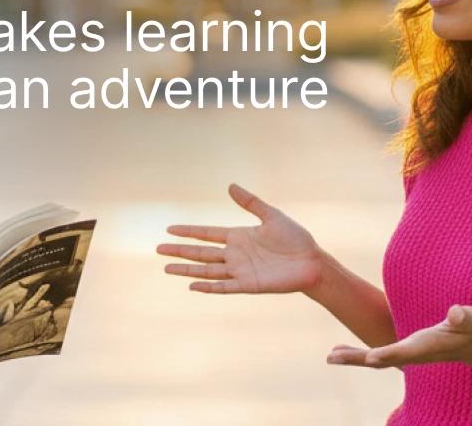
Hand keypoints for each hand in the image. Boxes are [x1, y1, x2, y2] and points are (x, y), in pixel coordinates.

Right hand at [157, 184, 327, 293]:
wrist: (313, 262)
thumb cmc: (296, 239)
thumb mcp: (271, 215)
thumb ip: (250, 202)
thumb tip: (229, 186)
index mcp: (238, 236)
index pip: (206, 233)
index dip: (188, 231)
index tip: (169, 229)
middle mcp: (235, 254)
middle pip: (201, 252)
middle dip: (179, 250)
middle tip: (157, 249)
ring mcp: (240, 270)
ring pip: (206, 269)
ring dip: (186, 269)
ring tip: (166, 268)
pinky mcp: (249, 285)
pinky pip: (224, 286)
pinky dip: (208, 286)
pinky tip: (192, 285)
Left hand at [327, 305, 471, 368]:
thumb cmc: (471, 328)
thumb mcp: (470, 318)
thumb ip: (464, 317)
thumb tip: (457, 313)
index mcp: (424, 347)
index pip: (404, 352)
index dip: (387, 353)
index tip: (370, 357)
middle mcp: (411, 354)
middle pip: (380, 359)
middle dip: (357, 359)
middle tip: (332, 357)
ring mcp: (405, 354)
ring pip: (374, 359)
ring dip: (352, 358)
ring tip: (330, 356)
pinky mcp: (402, 350)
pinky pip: (375, 355)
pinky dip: (357, 354)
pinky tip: (340, 349)